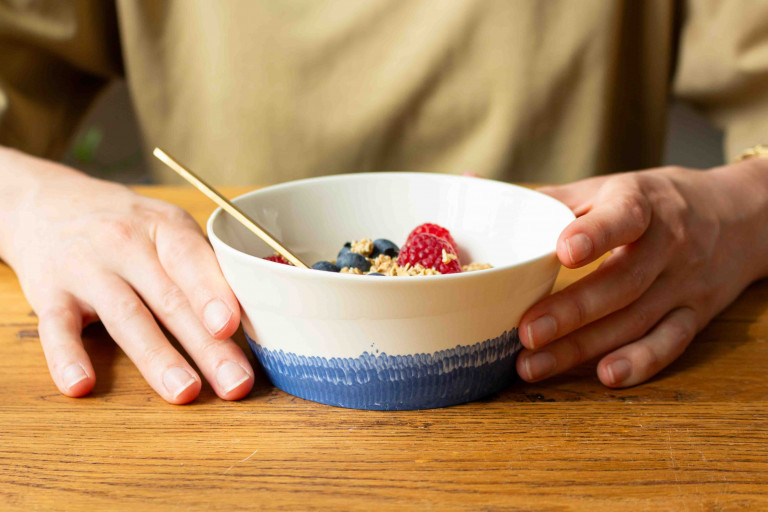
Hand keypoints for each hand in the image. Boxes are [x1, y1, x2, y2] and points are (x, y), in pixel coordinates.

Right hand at [0, 148, 252, 402]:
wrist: (44, 200)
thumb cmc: (125, 224)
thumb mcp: (166, 228)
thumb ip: (201, 268)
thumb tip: (246, 320)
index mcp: (164, 228)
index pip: (192, 261)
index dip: (212, 294)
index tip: (230, 325)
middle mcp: (125, 244)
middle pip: (170, 300)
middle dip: (206, 346)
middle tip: (234, 384)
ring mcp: (86, 268)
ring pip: (125, 317)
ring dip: (156, 358)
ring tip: (184, 392)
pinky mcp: (49, 293)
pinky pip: (57, 328)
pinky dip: (67, 357)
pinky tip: (82, 385)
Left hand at [516, 161, 767, 387]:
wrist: (735, 216)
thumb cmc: (647, 203)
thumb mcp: (606, 188)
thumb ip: (547, 197)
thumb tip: (468, 183)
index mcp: (641, 203)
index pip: (624, 216)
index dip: (596, 233)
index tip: (564, 250)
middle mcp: (669, 243)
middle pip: (622, 282)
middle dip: (572, 311)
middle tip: (525, 332)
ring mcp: (684, 282)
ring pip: (636, 319)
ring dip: (585, 347)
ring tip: (533, 364)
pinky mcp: (696, 313)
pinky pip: (671, 341)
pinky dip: (641, 362)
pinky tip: (605, 375)